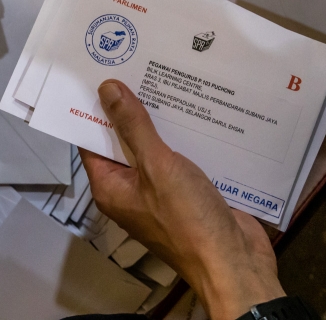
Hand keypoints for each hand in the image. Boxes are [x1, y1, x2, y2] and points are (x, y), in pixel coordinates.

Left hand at [80, 81, 284, 319]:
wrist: (234, 262)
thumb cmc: (188, 220)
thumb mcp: (157, 166)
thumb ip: (133, 127)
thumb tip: (107, 90)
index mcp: (112, 187)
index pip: (91, 140)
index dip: (94, 108)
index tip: (100, 73)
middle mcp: (131, 189)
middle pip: (124, 140)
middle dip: (132, 108)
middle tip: (138, 65)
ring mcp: (161, 191)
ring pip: (155, 147)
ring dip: (162, 120)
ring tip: (168, 78)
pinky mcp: (188, 191)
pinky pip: (181, 156)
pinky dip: (186, 135)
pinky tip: (196, 108)